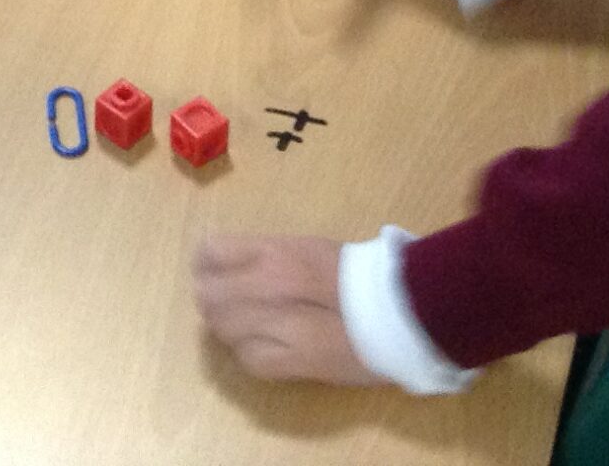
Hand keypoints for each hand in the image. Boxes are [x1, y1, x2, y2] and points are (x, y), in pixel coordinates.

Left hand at [194, 235, 377, 386]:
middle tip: (229, 303)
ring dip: (230, 328)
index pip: (211, 253)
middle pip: (210, 296)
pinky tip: (264, 347)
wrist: (401, 309)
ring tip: (250, 326)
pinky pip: (250, 360)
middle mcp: (269, 286)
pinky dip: (249, 354)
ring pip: (225, 330)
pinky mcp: (293, 362)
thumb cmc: (357, 272)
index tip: (213, 270)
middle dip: (213, 299)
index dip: (207, 263)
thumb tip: (224, 264)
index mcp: (275, 252)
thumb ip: (264, 255)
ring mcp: (279, 326)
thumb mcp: (306, 247)